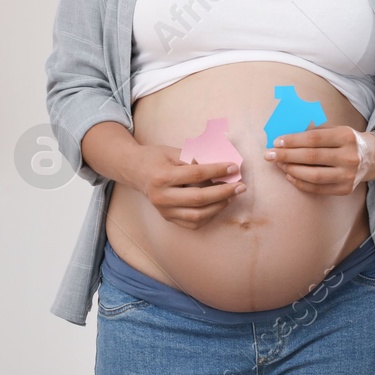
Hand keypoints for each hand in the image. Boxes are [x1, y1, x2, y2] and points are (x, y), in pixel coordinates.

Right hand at [131, 144, 245, 228]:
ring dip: (219, 206)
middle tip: (240, 186)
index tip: (233, 167)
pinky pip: (192, 223)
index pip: (195, 175)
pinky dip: (209, 216)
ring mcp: (164, 211)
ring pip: (197, 215)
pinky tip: (219, 205)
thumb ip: (194, 159)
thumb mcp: (172, 151)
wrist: (134, 171)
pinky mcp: (167, 218)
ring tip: (232, 196)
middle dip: (223, 193)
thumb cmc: (155, 157)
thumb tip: (221, 165)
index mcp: (162, 177)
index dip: (217, 171)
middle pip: (198, 199)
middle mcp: (162, 197)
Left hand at [264, 125, 374, 194]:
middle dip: (287, 156)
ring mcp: (348, 175)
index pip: (314, 139)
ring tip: (279, 164)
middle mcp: (349, 156)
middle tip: (269, 155)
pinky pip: (318, 189)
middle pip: (312, 157)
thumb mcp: (336, 129)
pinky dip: (301, 183)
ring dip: (292, 170)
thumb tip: (286, 137)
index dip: (293, 141)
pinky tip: (289, 175)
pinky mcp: (345, 189)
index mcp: (346, 136)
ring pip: (314, 176)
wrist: (371, 157)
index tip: (276, 142)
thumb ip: (315, 132)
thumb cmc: (346, 141)